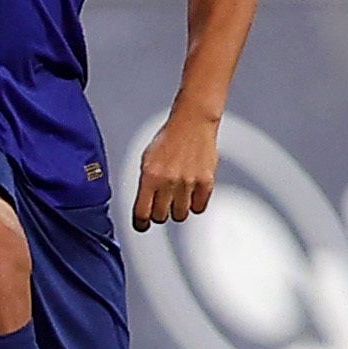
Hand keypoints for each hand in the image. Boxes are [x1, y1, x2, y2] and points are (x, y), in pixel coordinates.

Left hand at [131, 108, 217, 231]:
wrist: (192, 123)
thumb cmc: (168, 139)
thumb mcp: (146, 159)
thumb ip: (145, 183)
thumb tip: (142, 207)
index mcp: (150, 175)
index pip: (142, 212)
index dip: (140, 223)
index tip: (142, 225)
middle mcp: (168, 181)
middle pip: (161, 217)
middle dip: (159, 213)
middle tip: (161, 205)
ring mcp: (188, 182)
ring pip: (180, 215)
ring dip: (177, 209)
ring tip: (177, 197)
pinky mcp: (206, 182)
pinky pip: (199, 208)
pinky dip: (195, 204)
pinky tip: (191, 194)